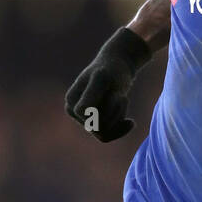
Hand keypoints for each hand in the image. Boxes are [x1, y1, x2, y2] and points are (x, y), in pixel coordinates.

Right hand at [65, 27, 150, 141]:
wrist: (118, 65)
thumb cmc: (111, 70)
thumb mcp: (102, 79)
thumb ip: (91, 95)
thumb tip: (79, 112)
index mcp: (71, 102)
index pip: (92, 120)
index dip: (108, 108)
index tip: (115, 91)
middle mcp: (73, 112)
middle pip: (98, 128)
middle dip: (115, 113)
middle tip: (121, 94)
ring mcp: (83, 118)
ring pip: (104, 133)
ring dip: (118, 117)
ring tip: (122, 98)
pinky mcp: (94, 122)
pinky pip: (108, 136)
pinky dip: (120, 129)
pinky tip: (130, 121)